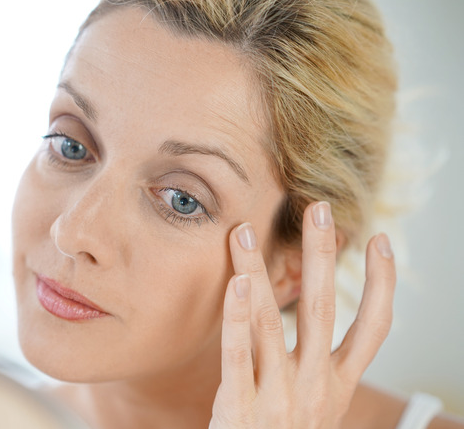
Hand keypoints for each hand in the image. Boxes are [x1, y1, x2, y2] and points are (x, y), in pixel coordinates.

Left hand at [210, 201, 395, 427]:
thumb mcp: (314, 404)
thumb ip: (317, 365)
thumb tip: (313, 315)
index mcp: (339, 384)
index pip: (375, 327)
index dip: (382, 282)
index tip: (377, 240)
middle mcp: (315, 386)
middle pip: (324, 310)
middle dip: (322, 256)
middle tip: (317, 208)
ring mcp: (279, 397)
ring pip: (271, 323)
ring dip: (257, 272)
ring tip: (244, 233)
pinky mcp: (240, 407)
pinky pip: (239, 356)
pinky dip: (236, 319)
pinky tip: (235, 285)